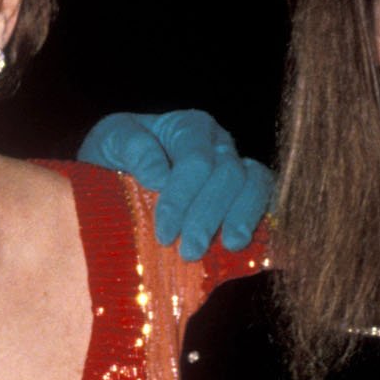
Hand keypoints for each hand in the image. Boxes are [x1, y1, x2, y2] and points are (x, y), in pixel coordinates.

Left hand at [77, 109, 272, 260]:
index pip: (196, 160)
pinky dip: (262, 221)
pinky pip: (267, 203)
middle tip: (189, 251)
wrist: (113, 177)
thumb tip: (160, 176)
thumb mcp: (111, 140)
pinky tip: (247, 246)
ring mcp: (237, 170)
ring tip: (230, 246)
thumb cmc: (114, 156)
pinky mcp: (246, 196)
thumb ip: (133, 148)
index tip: (164, 233)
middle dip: (209, 215)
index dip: (183, 197)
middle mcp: (219, 146)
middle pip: (228, 175)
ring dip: (244, 217)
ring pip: (256, 184)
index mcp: (189, 128)